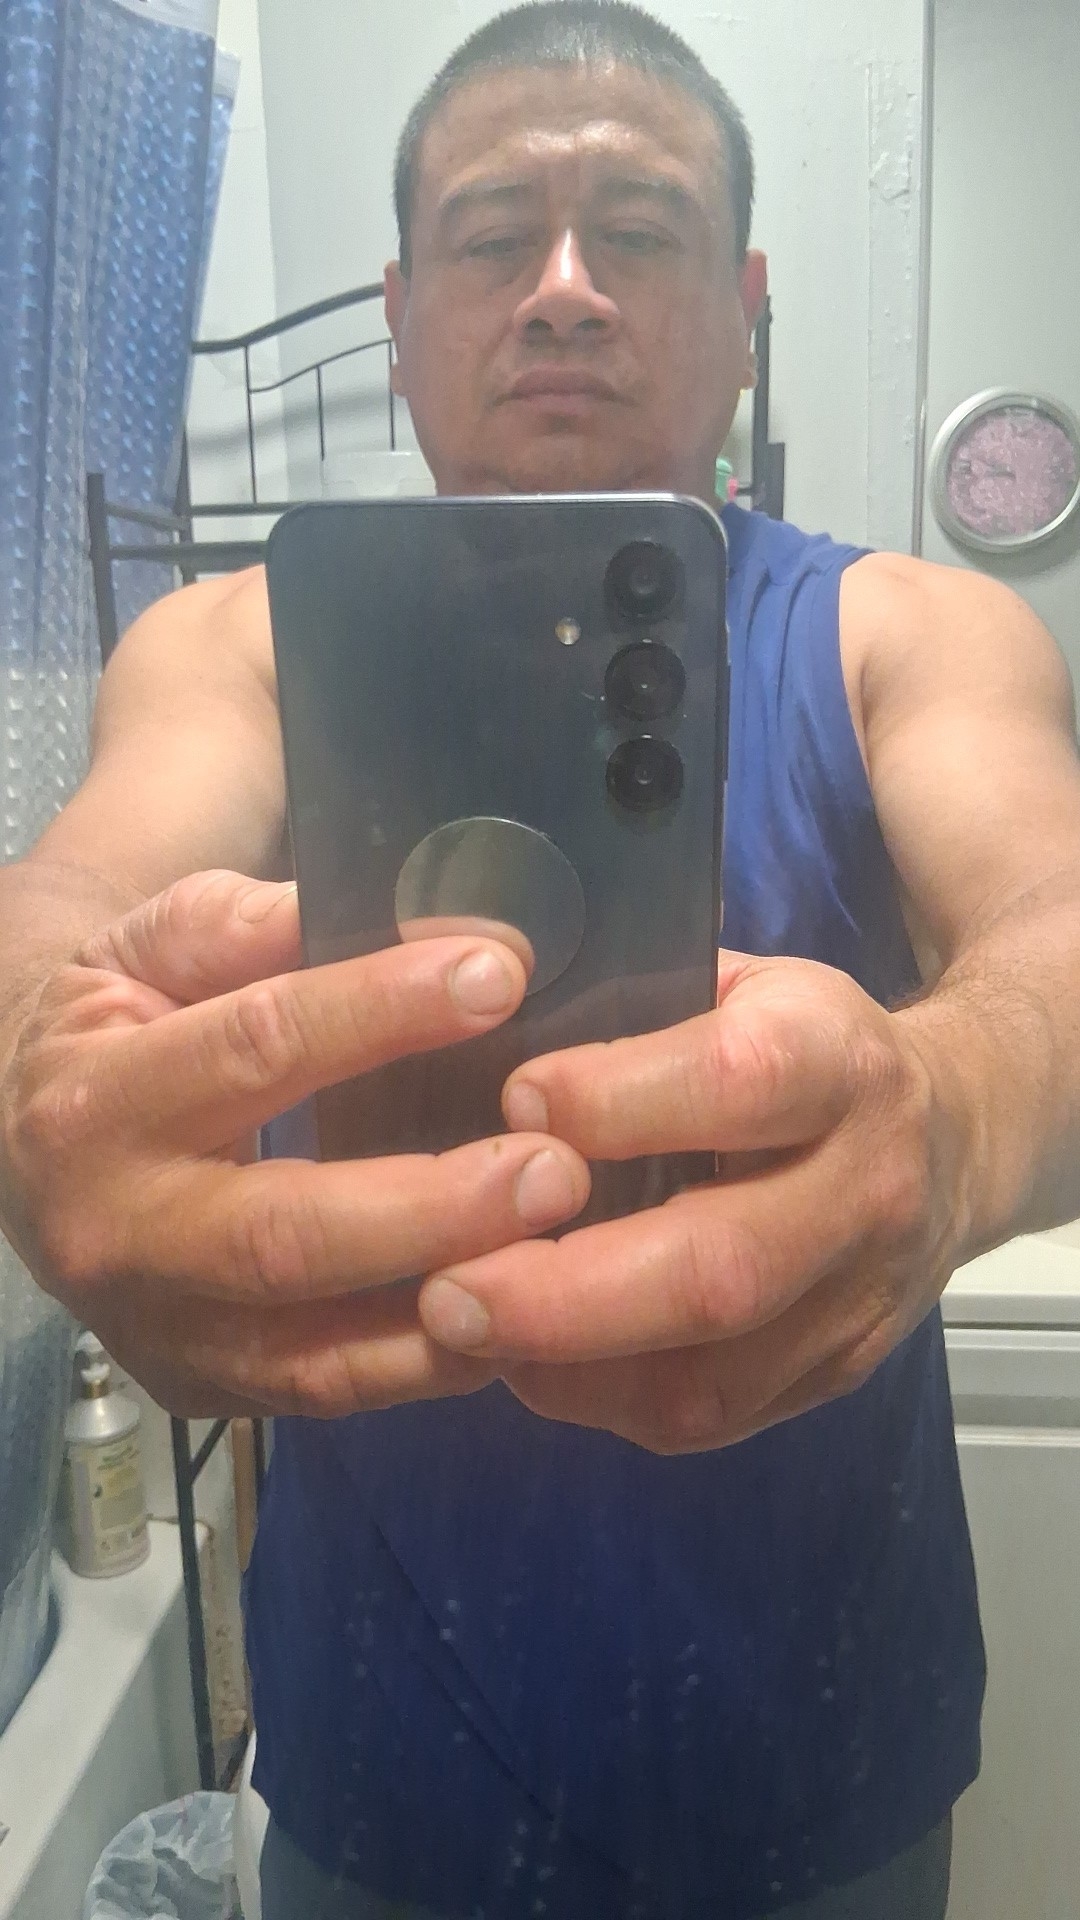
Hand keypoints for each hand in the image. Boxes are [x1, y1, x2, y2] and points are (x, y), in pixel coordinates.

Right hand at [0, 871, 588, 1416]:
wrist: (20, 1139)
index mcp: (98, 1102)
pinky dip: (434, 1363)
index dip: (379, 1013)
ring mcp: (160, 1331)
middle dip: (433, 1207)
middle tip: (555, 1167)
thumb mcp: (149, 944)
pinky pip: (332, 1392)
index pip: (254, 1050)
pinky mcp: (206, 1388)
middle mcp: (117, 1235)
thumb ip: (248, 925)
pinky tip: (522, 1313)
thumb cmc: (120, 1021)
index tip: (498, 977)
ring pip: (317, 1351)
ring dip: (452, 1309)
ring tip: (562, 1252)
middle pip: (286, 1237)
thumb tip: (391, 919)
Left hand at [418, 952, 973, 1452]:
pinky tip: (527, 1361)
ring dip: (567, 1365)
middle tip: (446, 1293)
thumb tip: (465, 1017)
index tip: (513, 1101)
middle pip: (721, 1267)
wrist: (959, 1133)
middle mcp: (865, 1188)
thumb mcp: (740, 983)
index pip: (738, 1083)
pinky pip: (709, 1416)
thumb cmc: (801, 1043)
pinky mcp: (838, 1374)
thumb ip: (633, 1007)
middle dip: (565, 1294)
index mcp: (838, 1061)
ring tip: (462, 1334)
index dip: (617, 1101)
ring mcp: (860, 1300)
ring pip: (712, 1372)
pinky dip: (600, 1398)